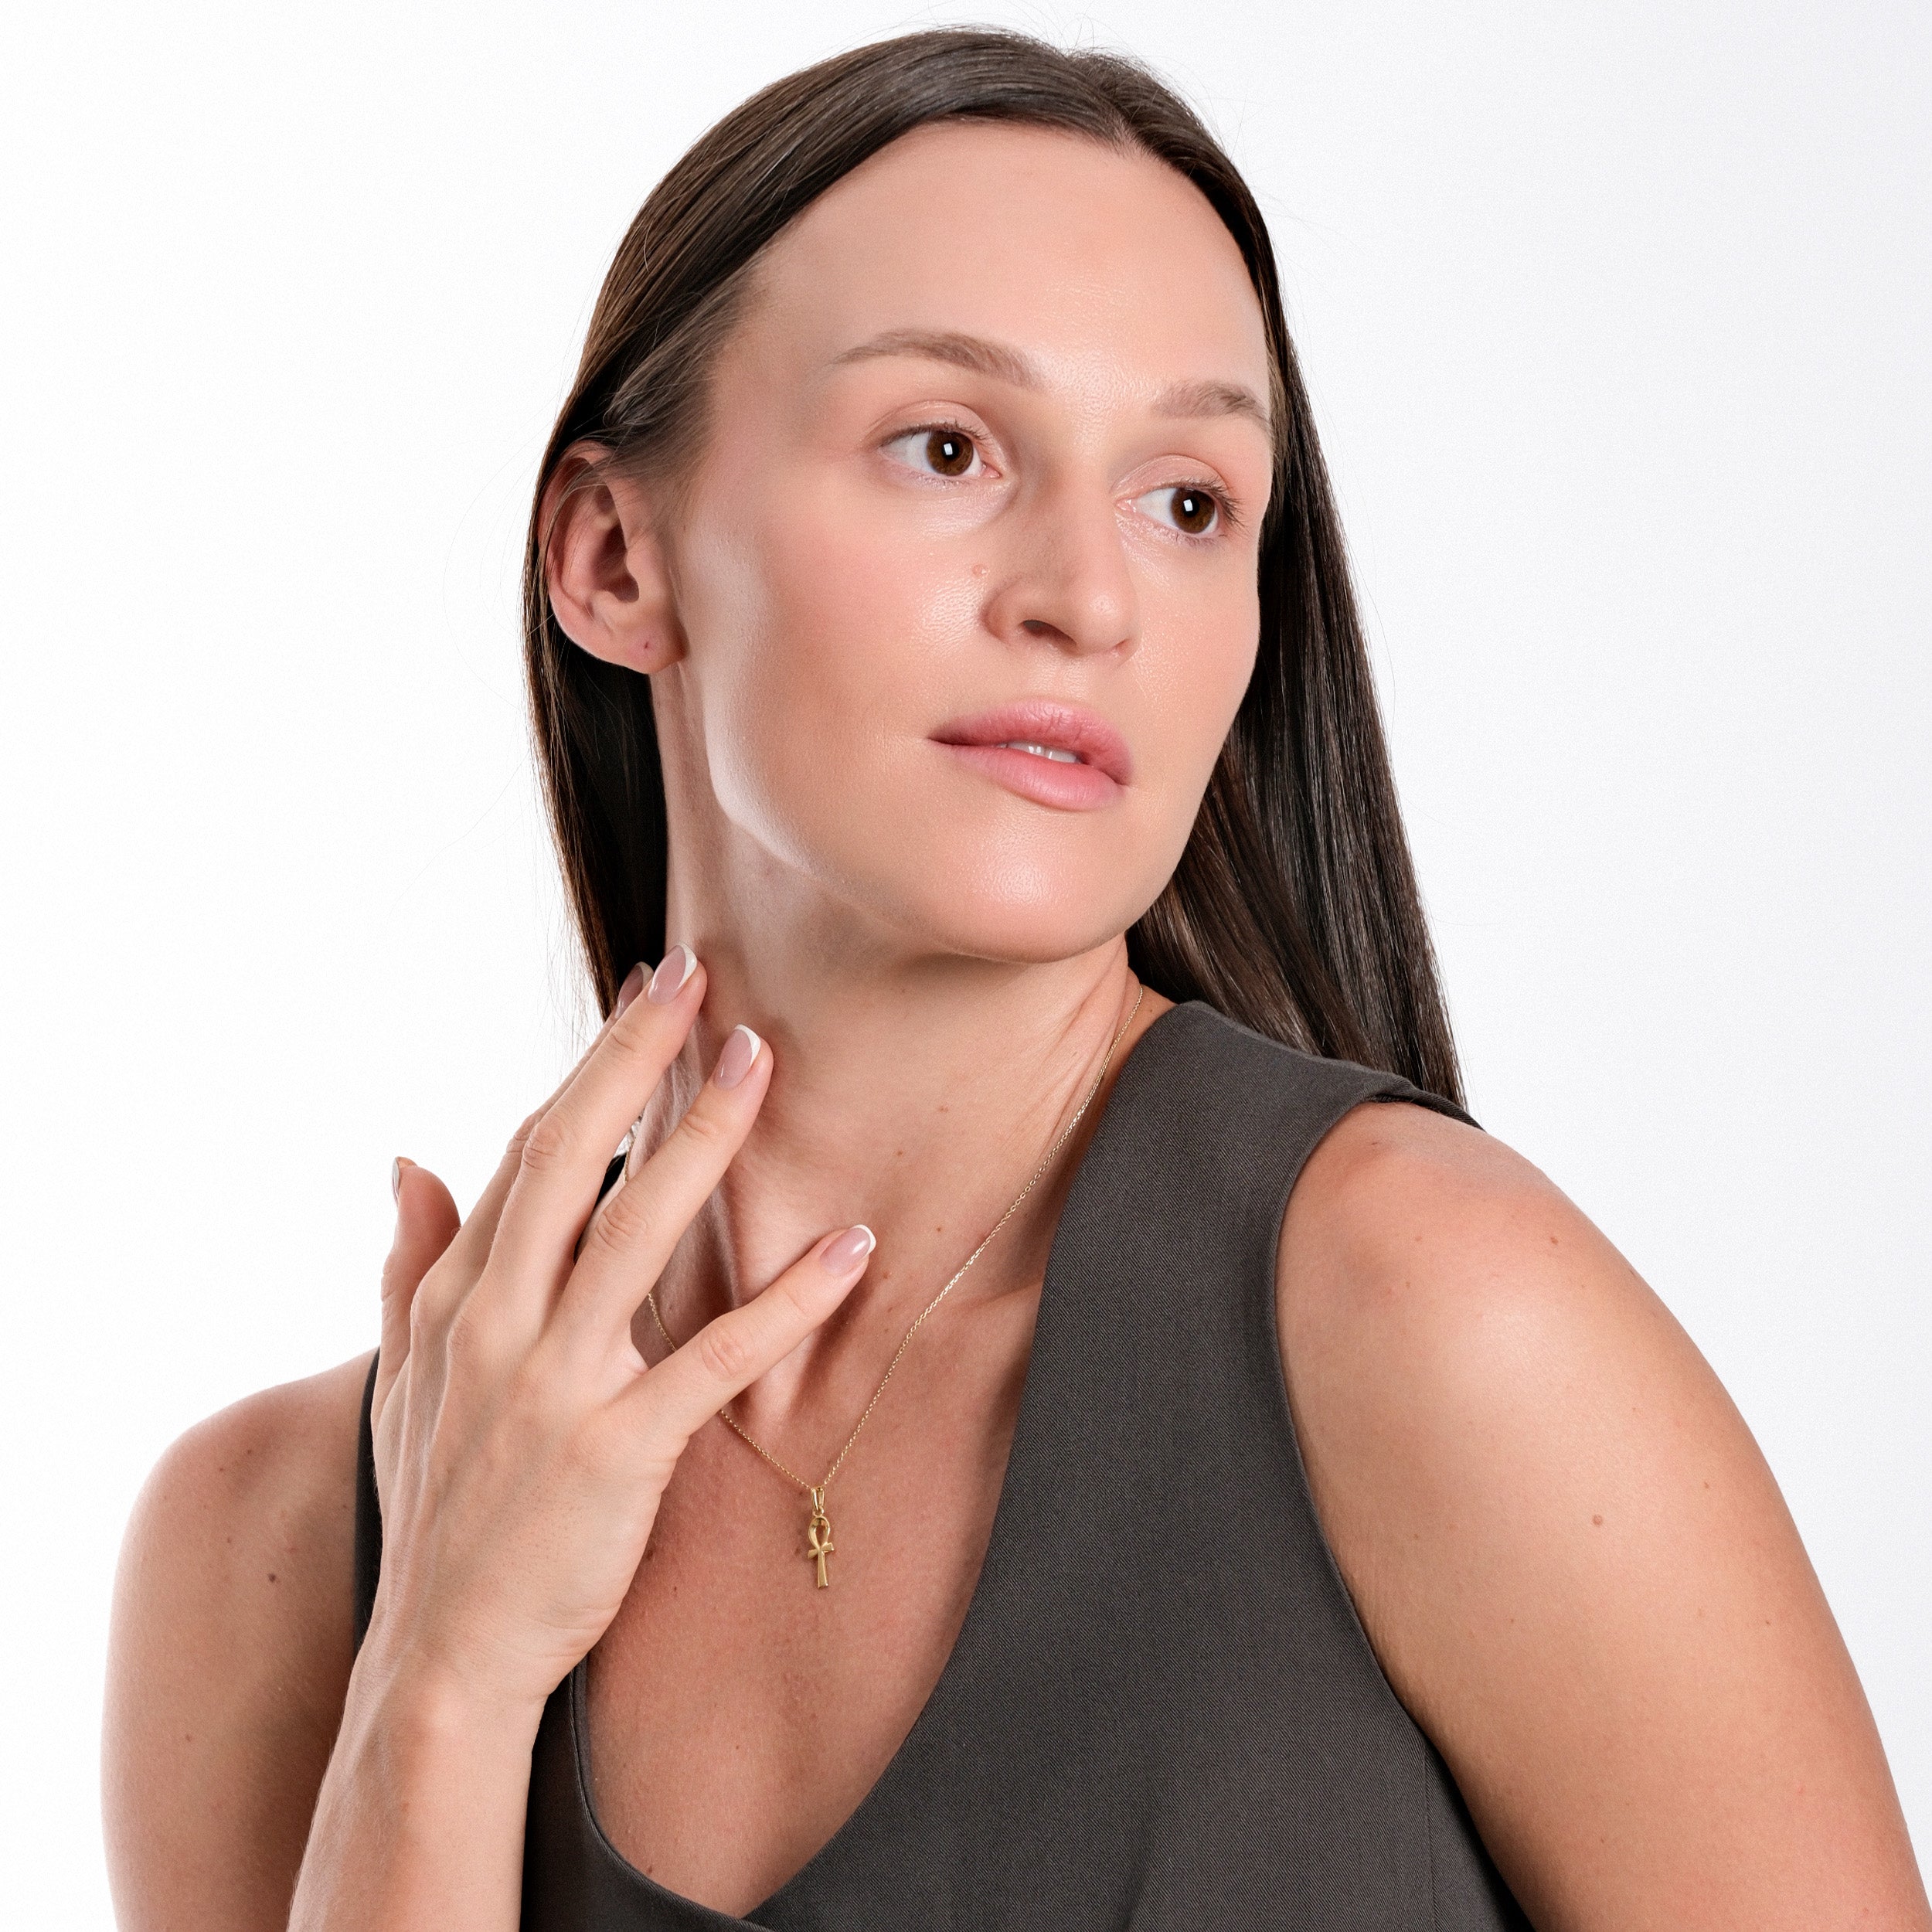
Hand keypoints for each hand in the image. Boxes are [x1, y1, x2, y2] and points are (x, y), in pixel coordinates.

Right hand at [364, 949, 871, 1720]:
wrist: (442, 1660)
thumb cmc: (437, 1510)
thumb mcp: (399, 1376)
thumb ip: (409, 1259)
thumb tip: (405, 1157)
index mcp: (460, 1299)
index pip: (529, 1153)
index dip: (592, 1064)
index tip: (647, 991)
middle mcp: (500, 1325)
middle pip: (572, 1161)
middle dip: (636, 1060)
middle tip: (699, 975)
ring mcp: (558, 1385)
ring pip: (637, 1235)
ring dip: (705, 1142)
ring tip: (765, 1063)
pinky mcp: (620, 1450)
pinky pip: (715, 1358)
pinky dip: (786, 1300)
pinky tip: (848, 1247)